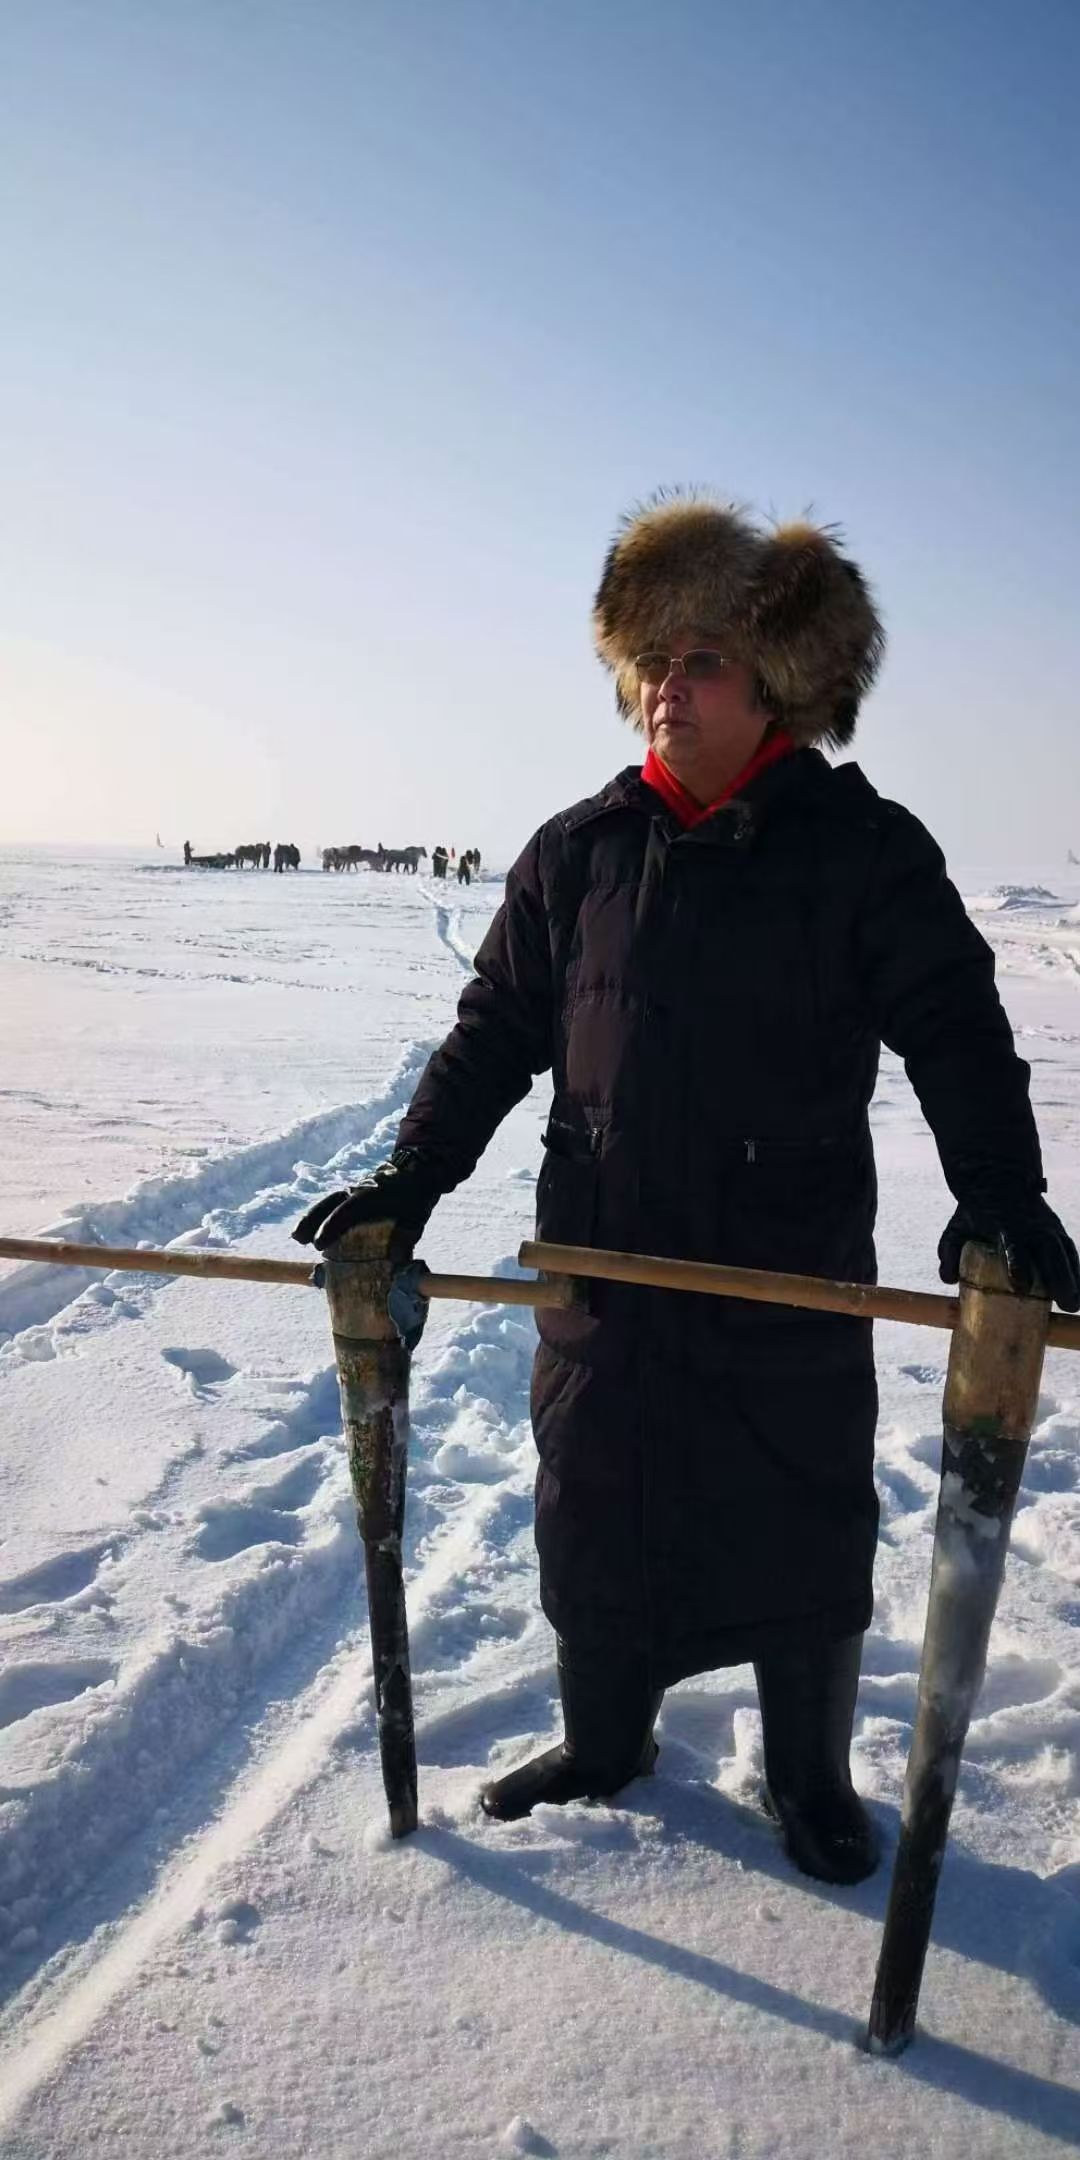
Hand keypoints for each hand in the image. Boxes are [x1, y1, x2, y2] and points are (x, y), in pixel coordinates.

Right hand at [293, 1148, 439, 1251]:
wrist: (417, 1171)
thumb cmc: (415, 1198)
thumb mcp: (414, 1219)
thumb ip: (403, 1241)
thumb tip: (393, 1269)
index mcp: (374, 1195)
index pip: (348, 1210)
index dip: (331, 1227)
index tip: (318, 1244)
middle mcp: (359, 1190)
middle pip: (330, 1204)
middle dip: (312, 1221)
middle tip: (299, 1240)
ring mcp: (354, 1189)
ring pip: (328, 1202)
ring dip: (312, 1218)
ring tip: (297, 1236)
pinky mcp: (352, 1193)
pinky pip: (332, 1203)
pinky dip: (320, 1215)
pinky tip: (309, 1230)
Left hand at [938, 1190, 1079, 1309]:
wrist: (997, 1177)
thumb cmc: (975, 1212)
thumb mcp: (956, 1227)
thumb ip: (949, 1251)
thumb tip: (949, 1279)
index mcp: (1004, 1224)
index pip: (1013, 1245)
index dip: (1018, 1265)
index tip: (1021, 1286)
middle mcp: (1030, 1225)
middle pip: (1048, 1251)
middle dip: (1057, 1277)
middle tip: (1064, 1303)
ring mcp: (1046, 1226)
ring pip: (1062, 1251)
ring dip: (1072, 1277)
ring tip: (1074, 1305)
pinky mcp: (1056, 1229)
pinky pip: (1068, 1250)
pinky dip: (1075, 1269)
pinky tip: (1078, 1291)